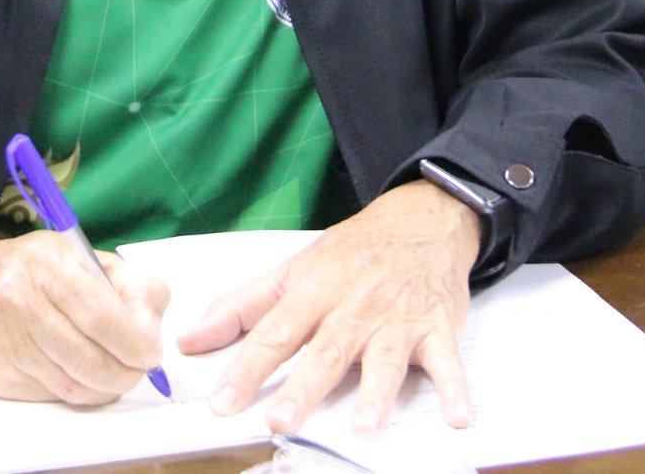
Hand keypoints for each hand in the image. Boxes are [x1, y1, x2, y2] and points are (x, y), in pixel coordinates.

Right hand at [0, 228, 169, 404]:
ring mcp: (4, 343)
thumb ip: (126, 282)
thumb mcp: (78, 255)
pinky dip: (74, 391)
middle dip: (125, 373)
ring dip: (103, 387)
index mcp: (48, 266)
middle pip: (89, 359)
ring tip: (113, 374)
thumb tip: (152, 322)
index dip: (134, 342)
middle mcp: (21, 303)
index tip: (151, 352)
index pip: (101, 316)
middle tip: (137, 369)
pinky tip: (78, 374)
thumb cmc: (31, 269)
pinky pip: (49, 395)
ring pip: (71, 385)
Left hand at [179, 181, 480, 433]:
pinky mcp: (437, 330)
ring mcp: (398, 319)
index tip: (223, 402)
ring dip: (376, 393)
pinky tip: (456, 417)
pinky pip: (448, 363)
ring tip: (364, 425)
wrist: (422, 219)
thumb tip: (189, 340)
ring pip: (384, 359)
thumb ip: (241, 308)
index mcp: (314, 291)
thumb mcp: (293, 270)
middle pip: (326, 351)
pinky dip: (455, 389)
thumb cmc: (352, 252)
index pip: (274, 333)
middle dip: (304, 387)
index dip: (246, 368)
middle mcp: (354, 306)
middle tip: (281, 420)